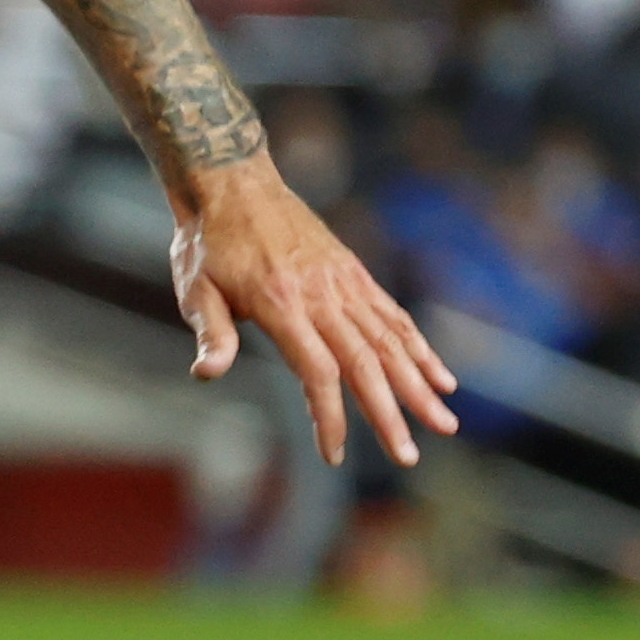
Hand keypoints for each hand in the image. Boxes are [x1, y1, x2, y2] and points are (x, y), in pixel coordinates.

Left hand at [174, 154, 462, 469]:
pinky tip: (440, 376)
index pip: (317, 372)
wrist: (233, 181)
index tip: (334, 455)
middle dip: (390, 414)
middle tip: (409, 457)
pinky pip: (392, 314)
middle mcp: (322, 294)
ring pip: (389, 340)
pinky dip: (418, 347)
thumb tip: (207, 373)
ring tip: (444, 422)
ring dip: (419, 385)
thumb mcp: (194, 288)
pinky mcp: (354, 273)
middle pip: (365, 363)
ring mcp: (343, 282)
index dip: (330, 416)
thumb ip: (212, 332)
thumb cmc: (208, 242)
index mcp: (281, 304)